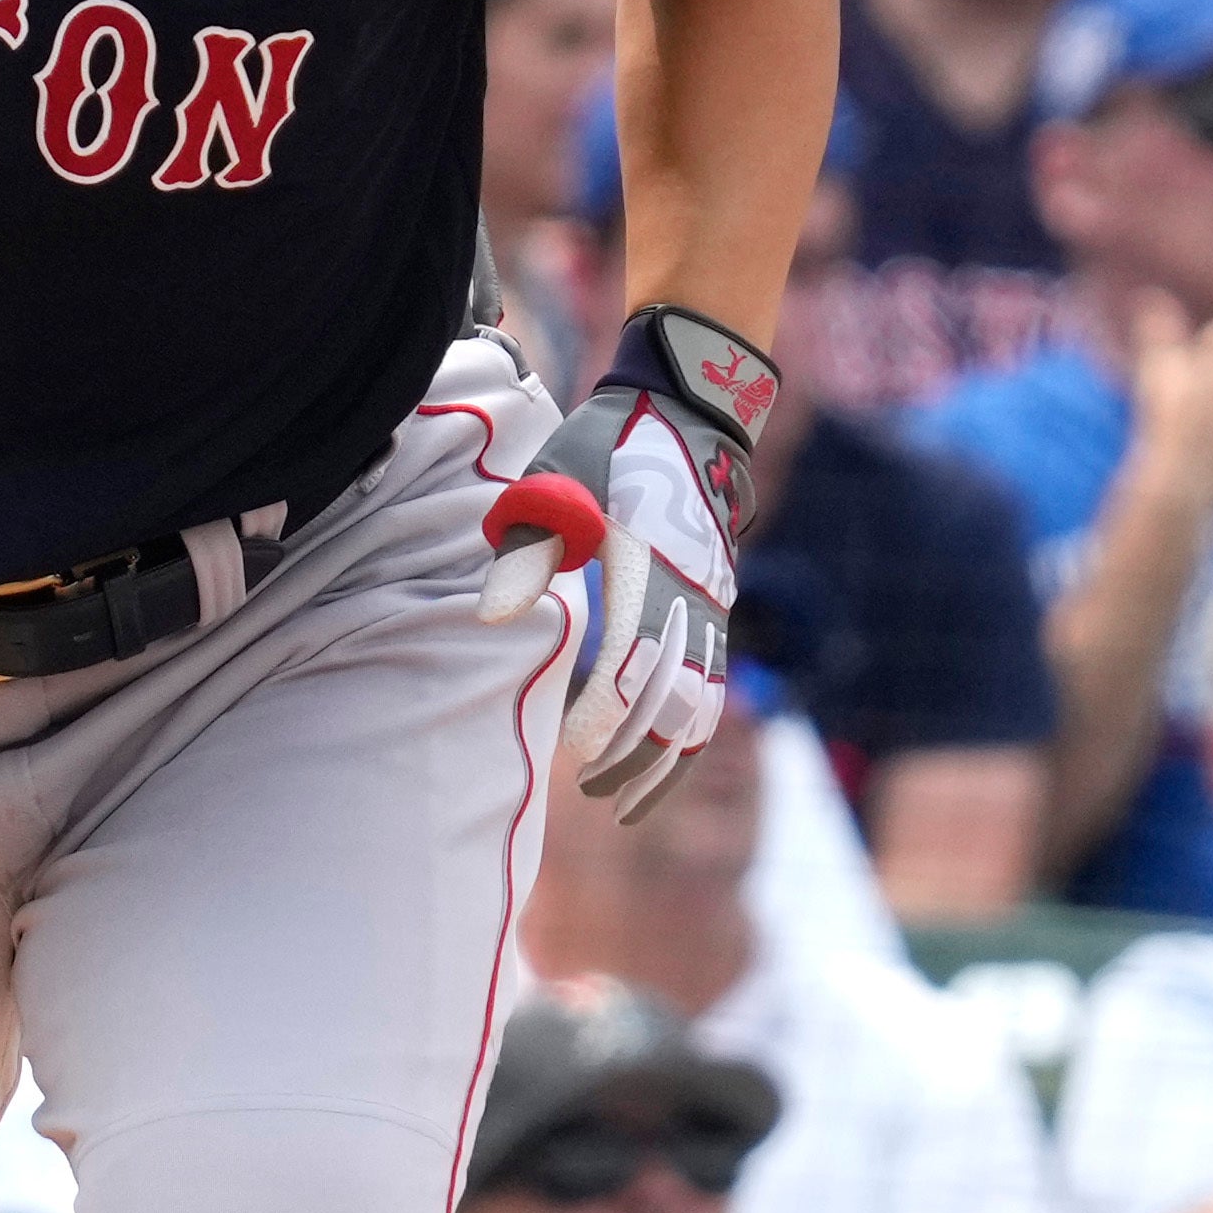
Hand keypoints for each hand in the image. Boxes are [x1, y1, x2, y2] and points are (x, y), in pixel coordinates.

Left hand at [482, 378, 745, 811]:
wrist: (692, 412)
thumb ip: (526, 549)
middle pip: (673, 698)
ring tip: (625, 801)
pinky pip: (716, 682)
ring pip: (705, 701)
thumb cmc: (610, 444)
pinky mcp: (720, 605)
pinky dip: (694, 730)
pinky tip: (666, 762)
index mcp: (651, 565)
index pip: (632, 663)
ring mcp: (715, 602)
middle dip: (633, 755)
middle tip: (587, 792)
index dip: (603, 716)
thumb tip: (492, 620)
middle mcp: (695, 593)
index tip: (570, 754)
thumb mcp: (557, 478)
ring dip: (667, 756)